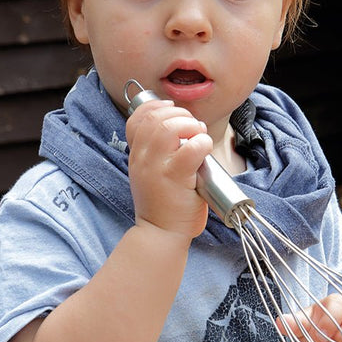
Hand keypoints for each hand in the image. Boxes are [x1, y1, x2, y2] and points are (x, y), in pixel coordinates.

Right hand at [126, 98, 212, 240]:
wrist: (161, 233)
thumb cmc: (164, 204)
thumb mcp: (150, 174)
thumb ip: (158, 152)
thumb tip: (183, 127)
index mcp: (136, 155)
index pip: (137, 118)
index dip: (156, 108)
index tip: (173, 111)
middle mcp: (142, 158)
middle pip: (155, 118)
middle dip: (180, 115)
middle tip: (193, 128)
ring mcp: (157, 167)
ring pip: (170, 127)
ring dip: (190, 126)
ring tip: (198, 137)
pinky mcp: (175, 177)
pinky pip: (191, 147)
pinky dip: (202, 143)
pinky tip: (204, 150)